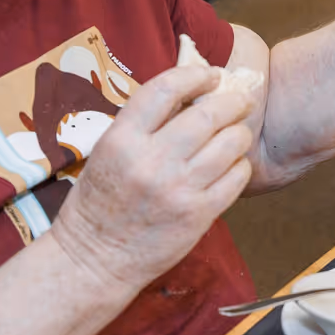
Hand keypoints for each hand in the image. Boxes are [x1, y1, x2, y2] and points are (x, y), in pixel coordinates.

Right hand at [50, 63, 256, 292]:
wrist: (95, 260)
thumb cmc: (100, 203)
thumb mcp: (108, 153)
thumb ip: (143, 125)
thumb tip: (189, 94)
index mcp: (122, 140)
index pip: (165, 88)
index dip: (194, 74)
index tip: (209, 74)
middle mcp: (151, 161)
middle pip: (208, 114)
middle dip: (231, 101)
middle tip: (240, 100)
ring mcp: (178, 189)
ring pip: (230, 143)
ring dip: (239, 133)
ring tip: (236, 134)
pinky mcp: (198, 215)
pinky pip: (236, 177)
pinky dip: (240, 166)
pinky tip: (232, 166)